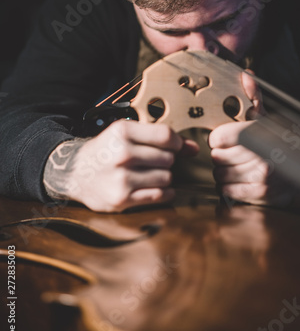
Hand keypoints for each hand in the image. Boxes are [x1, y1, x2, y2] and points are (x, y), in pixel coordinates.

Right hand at [44, 119, 197, 211]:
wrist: (75, 172)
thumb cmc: (105, 151)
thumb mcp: (126, 134)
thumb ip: (159, 137)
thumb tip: (193, 148)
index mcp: (122, 132)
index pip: (166, 136)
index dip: (177, 143)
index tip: (176, 147)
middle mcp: (122, 154)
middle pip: (168, 158)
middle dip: (167, 161)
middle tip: (154, 162)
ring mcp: (122, 178)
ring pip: (166, 177)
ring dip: (164, 177)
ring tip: (150, 174)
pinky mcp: (122, 199)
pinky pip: (159, 196)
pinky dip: (163, 193)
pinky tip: (155, 188)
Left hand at [208, 72, 292, 206]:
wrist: (299, 170)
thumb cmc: (275, 141)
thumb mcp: (264, 117)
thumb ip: (253, 97)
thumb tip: (245, 76)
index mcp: (259, 134)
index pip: (219, 137)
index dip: (218, 138)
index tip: (223, 139)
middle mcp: (261, 156)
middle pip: (216, 156)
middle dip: (221, 154)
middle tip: (232, 153)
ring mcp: (261, 178)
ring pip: (218, 174)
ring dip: (223, 171)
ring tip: (236, 166)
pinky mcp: (259, 195)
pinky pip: (225, 190)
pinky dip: (227, 186)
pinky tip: (238, 179)